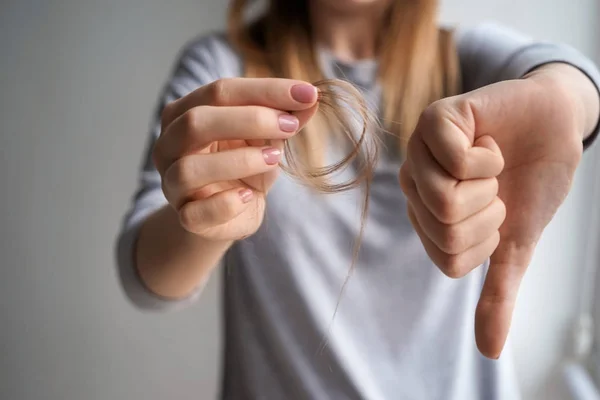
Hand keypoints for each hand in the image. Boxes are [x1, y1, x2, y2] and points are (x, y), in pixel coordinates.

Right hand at [153, 78, 318, 240]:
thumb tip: (310, 99)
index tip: (307, 94)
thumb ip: (284, 118)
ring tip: (274, 158)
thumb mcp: (267, 138)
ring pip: (190, 168)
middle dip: (250, 119)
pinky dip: (225, 204)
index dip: (266, 90)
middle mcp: (169, 145)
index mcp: (184, 113)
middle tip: (291, 125)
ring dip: (239, 161)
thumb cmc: (244, 166)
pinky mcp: (186, 217)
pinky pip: (196, 213)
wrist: (228, 213)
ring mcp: (172, 184)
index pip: (219, 91)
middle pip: (196, 122)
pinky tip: (249, 196)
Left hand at [400, 72, 585, 358]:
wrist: (554, 127)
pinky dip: (490, 157)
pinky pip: (457, 160)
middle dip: (491, 213)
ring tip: (490, 165)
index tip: (497, 214)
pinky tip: (488, 142)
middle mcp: (414, 187)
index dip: (488, 242)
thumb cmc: (529, 183)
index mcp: (426, 218)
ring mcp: (419, 152)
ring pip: (446, 201)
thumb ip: (497, 292)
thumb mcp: (514, 245)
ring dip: (489, 187)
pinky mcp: (435, 120)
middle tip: (495, 187)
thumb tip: (489, 352)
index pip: (448, 259)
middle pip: (446, 232)